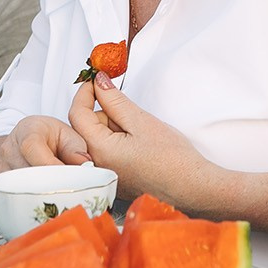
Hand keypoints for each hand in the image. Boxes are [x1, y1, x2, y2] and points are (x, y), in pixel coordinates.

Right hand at [0, 116, 91, 202]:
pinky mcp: (0, 184)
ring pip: (22, 188)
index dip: (50, 166)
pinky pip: (17, 196)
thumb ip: (77, 149)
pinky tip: (46, 197)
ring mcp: (2, 167)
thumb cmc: (52, 137)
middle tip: (69, 191)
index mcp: (27, 130)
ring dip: (42, 193)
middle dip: (50, 185)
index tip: (69, 178)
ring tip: (58, 191)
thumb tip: (84, 168)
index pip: (31, 148)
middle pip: (27, 173)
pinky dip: (34, 199)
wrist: (28, 139)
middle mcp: (9, 148)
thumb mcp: (68, 135)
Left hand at [68, 74, 223, 211]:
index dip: (86, 92)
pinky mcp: (114, 177)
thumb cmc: (172, 160)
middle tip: (130, 112)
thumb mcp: (141, 121)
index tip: (97, 80)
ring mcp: (105, 173)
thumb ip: (114, 100)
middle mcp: (96, 165)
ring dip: (112, 127)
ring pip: (97, 137)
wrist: (191, 188)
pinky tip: (137, 145)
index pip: (77, 113)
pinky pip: (106, 151)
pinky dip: (117, 140)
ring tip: (140, 133)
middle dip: (104, 112)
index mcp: (99, 151)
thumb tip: (99, 82)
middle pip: (85, 126)